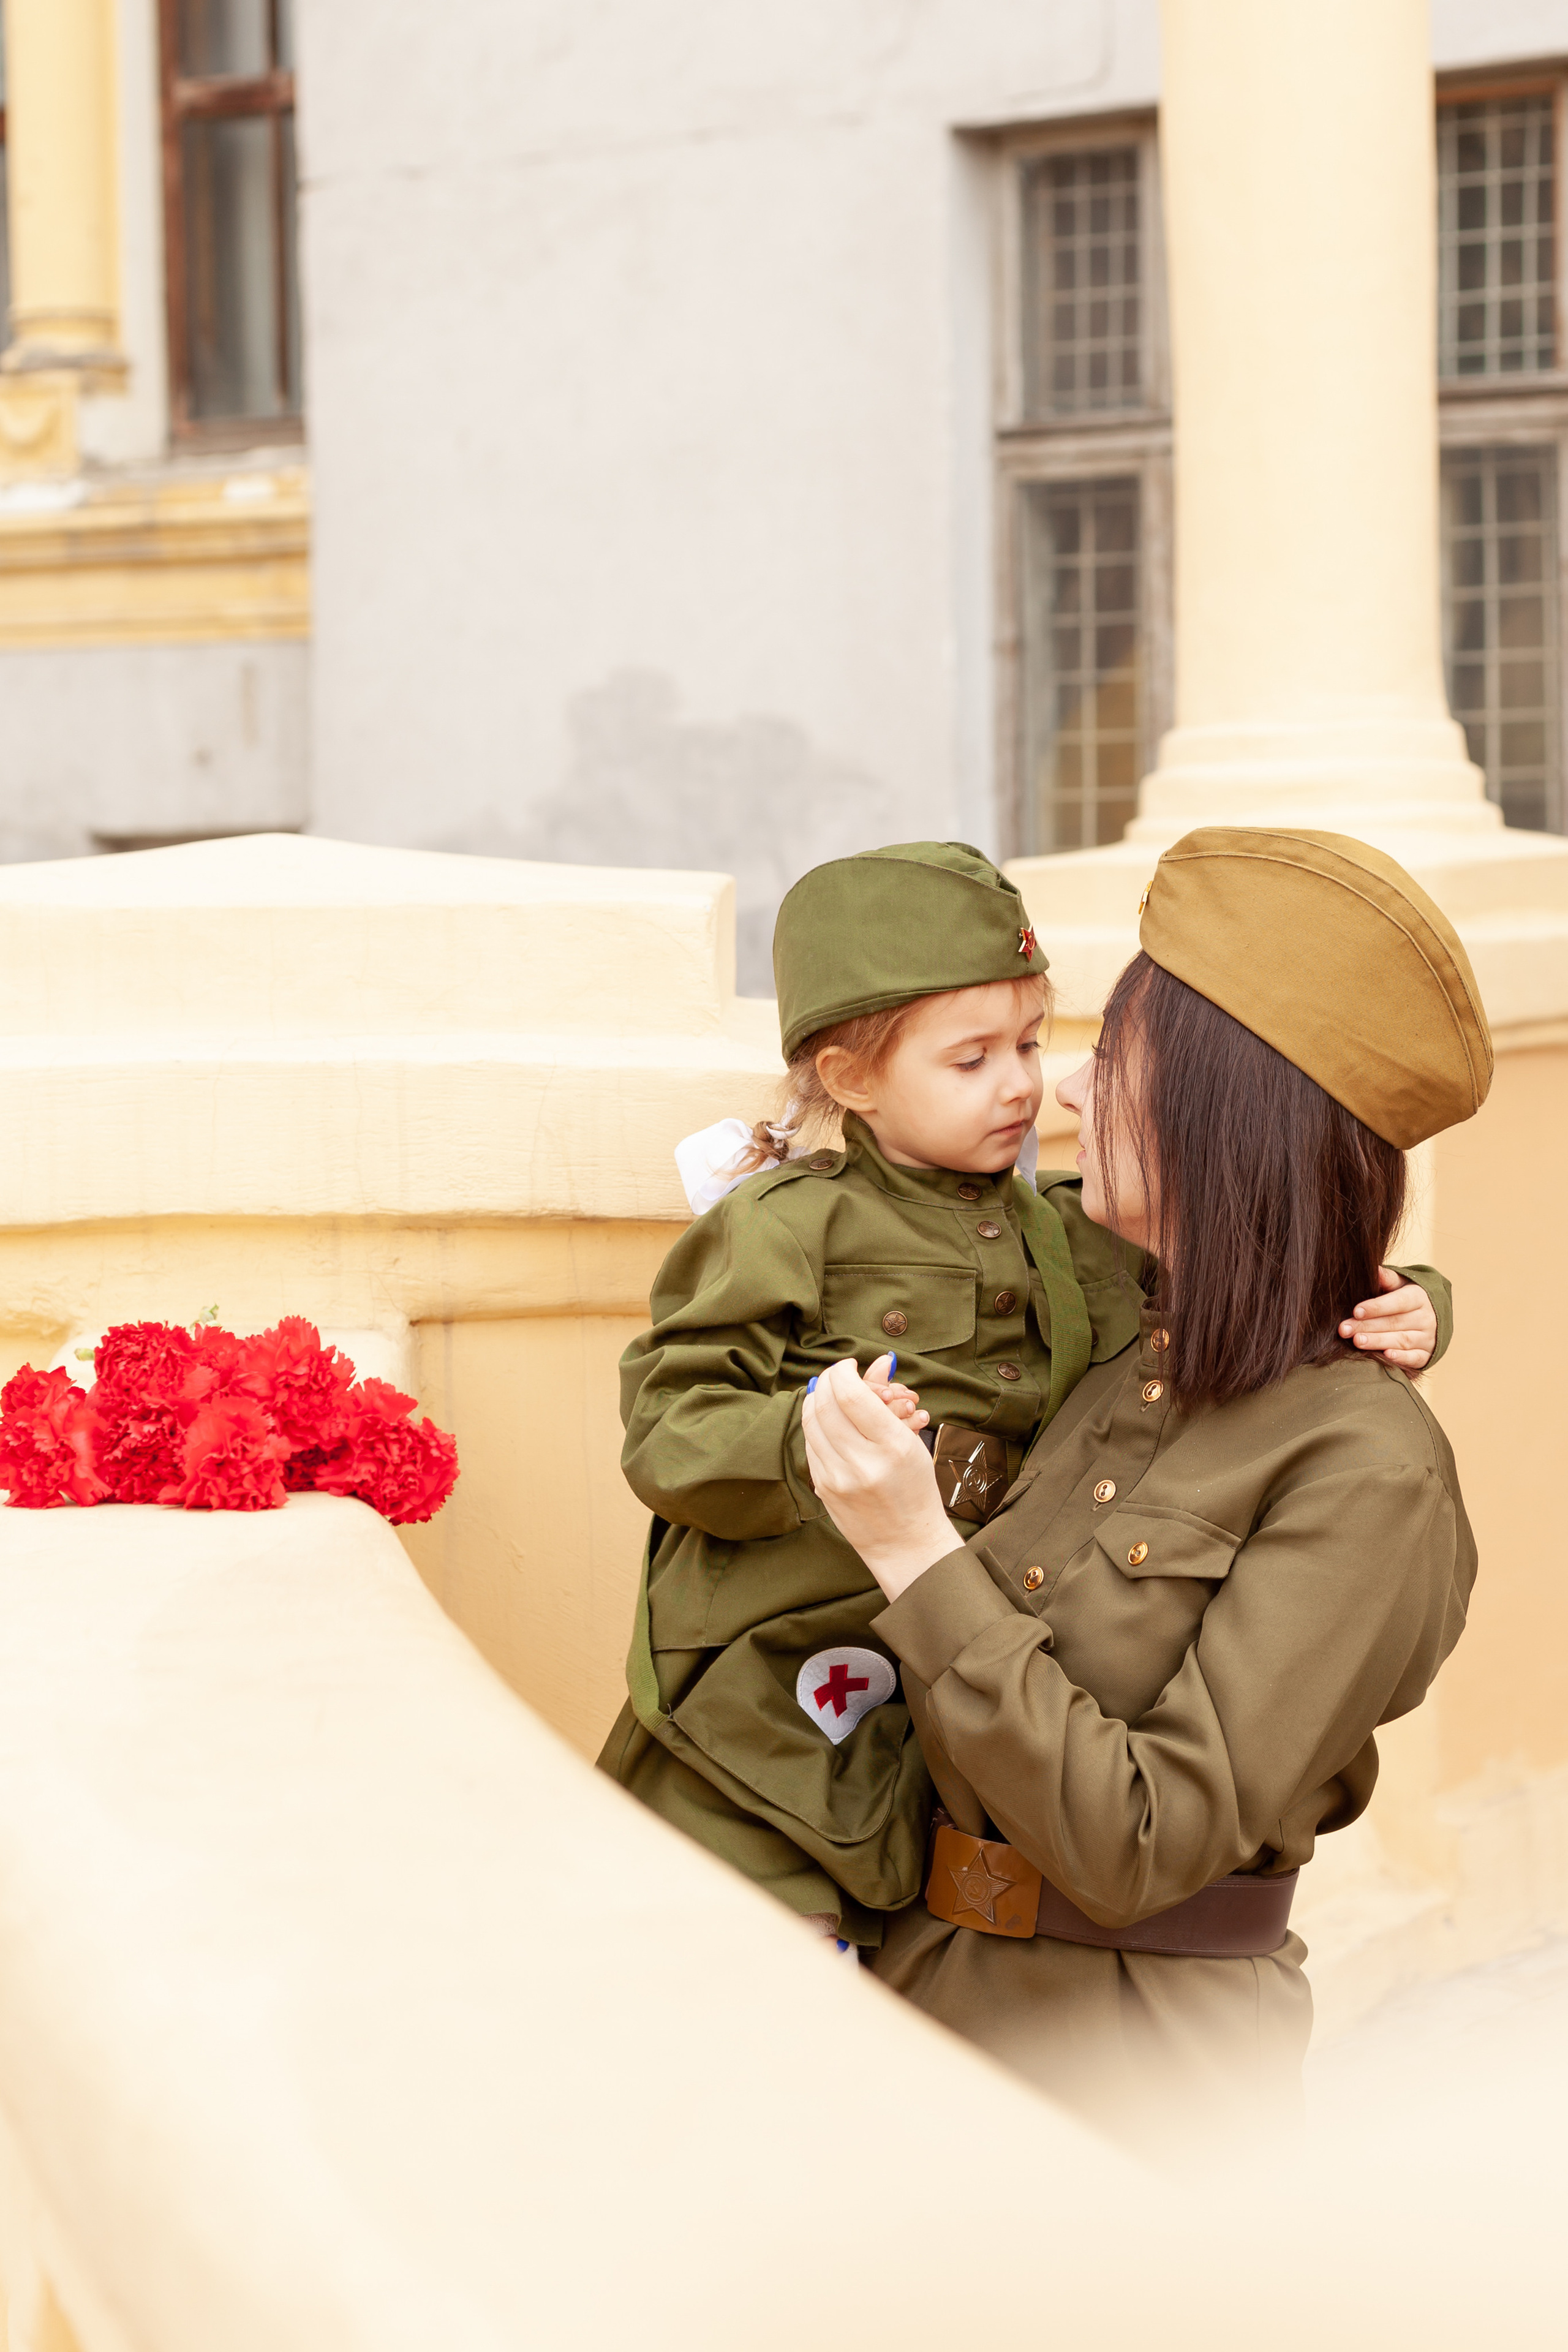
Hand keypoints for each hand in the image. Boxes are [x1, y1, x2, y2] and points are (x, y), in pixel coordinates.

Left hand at [802, 1354, 955, 1601]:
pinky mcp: (822, 1488)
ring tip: (831, 1394)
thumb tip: (880, 1361)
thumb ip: (890, 1401)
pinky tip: (829, 1422)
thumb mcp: (911, 1442)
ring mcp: (838, 1478)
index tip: (849, 1365)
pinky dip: (817, 1425)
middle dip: (827, 1381)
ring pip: (811, 1423)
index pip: (852, 1395)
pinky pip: (810, 1444)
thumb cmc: (915, 1489)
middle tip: (837, 1375)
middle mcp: (862, 1463)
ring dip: (817, 1399)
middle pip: (826, 1405)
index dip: (844, 1371)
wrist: (905, 1542)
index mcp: (893, 1447)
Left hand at [1339, 1267, 1437, 1370]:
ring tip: (1357, 1341)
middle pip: (1394, 1322)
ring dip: (1378, 1341)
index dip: (1377, 1307)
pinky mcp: (1427, 1355)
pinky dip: (1401, 1358)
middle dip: (1367, 1326)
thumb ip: (1387, 1279)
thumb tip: (1373, 1269)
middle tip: (1345, 1329)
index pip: (1398, 1302)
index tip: (1356, 1311)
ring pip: (1402, 1340)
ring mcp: (1428, 1338)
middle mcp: (1426, 1318)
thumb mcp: (1401, 1285)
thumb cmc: (1407, 1299)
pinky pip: (1415, 1358)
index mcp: (1419, 1297)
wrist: (1433, 1317)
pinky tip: (1386, 1356)